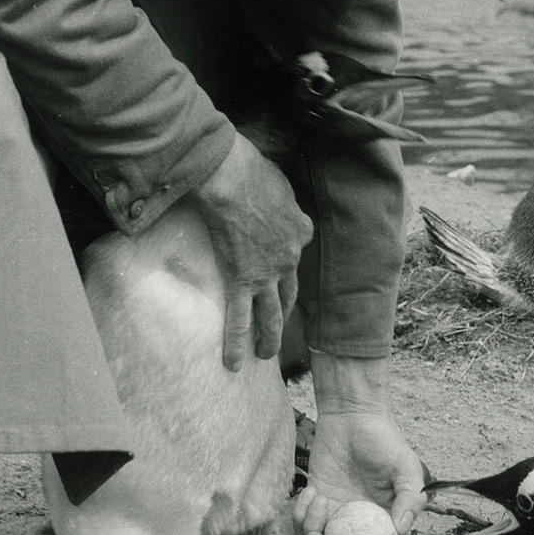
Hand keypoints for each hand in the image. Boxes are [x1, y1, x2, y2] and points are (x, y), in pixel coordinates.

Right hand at [190, 133, 312, 370]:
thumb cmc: (251, 170)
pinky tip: (234, 364)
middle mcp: (289, 258)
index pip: (297, 249)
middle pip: (289, 291)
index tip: (280, 267)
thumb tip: (269, 193)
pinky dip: (236, 342)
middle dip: (285, 311)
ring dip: (268, 337)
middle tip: (281, 328)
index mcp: (300, 230)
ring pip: (271, 313)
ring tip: (265, 354)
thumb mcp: (276, 179)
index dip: (288, 260)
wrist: (233, 178)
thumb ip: (277, 195)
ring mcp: (267, 274)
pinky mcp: (242, 281)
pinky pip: (240, 318)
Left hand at [294, 412, 425, 534]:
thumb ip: (410, 498)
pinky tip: (311, 491)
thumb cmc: (384, 439)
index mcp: (386, 522)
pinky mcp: (316, 502)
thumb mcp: (405, 466)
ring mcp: (338, 515)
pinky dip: (302, 513)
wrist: (353, 415)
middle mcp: (361, 524)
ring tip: (316, 503)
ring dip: (312, 533)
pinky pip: (303, 523)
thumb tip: (401, 531)